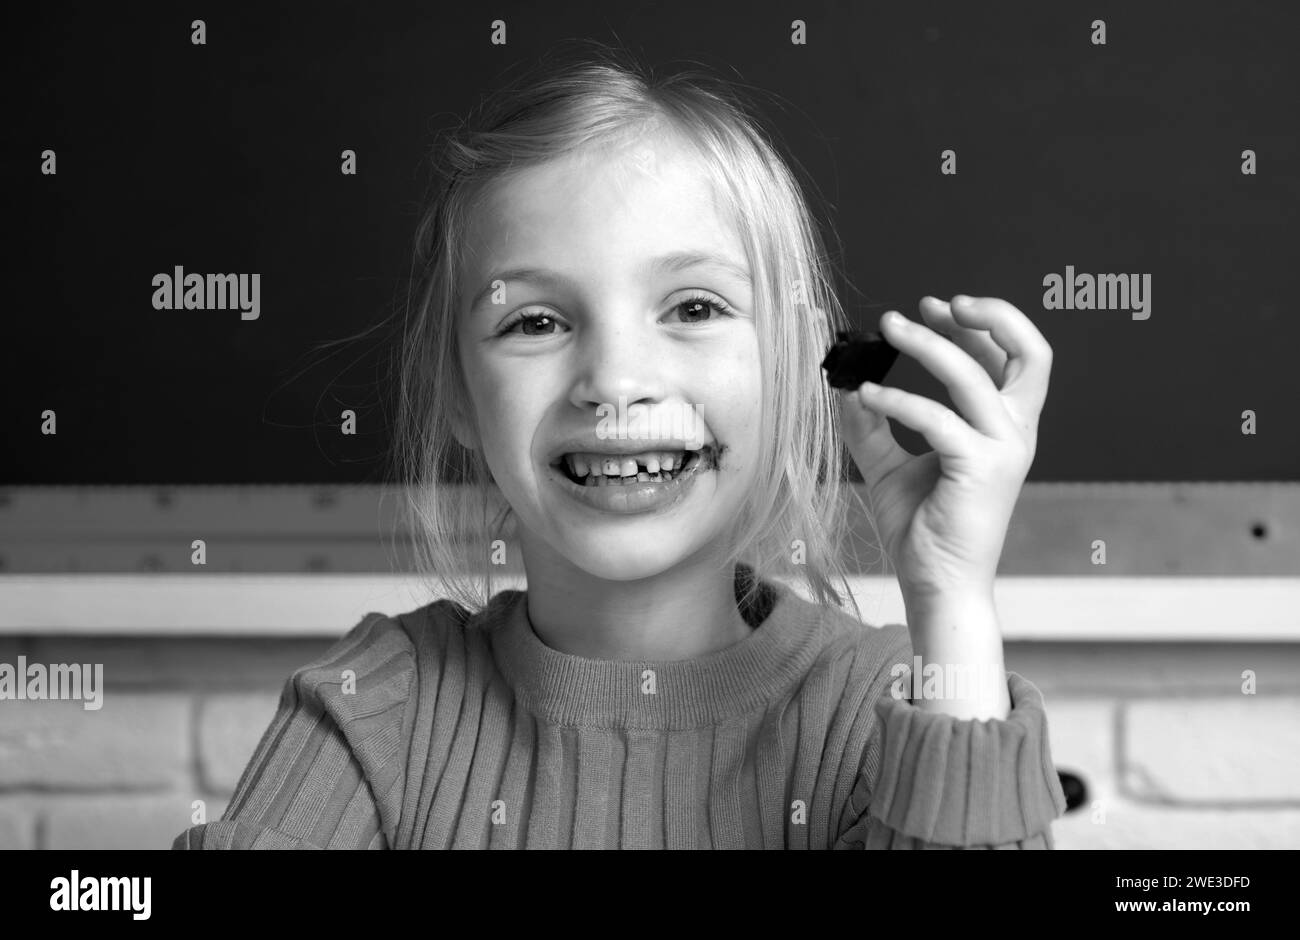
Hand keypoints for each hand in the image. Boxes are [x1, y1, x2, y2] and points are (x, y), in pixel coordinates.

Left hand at [838, 296, 1051, 604]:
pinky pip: (937, 419)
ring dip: (928, 345)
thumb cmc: (922, 528)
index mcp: (1004, 427)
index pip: (1013, 357)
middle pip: (1028, 354)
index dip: (980, 323)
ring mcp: (1005, 450)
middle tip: (925, 305)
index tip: (933, 308)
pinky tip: (865, 398)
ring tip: (887, 329)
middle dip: (984, 317)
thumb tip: (845, 387)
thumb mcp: (889, 467)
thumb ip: (872, 427)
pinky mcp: (981, 469)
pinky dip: (898, 401)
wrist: (936, 584)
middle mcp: (1015, 433)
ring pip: (973, 376)